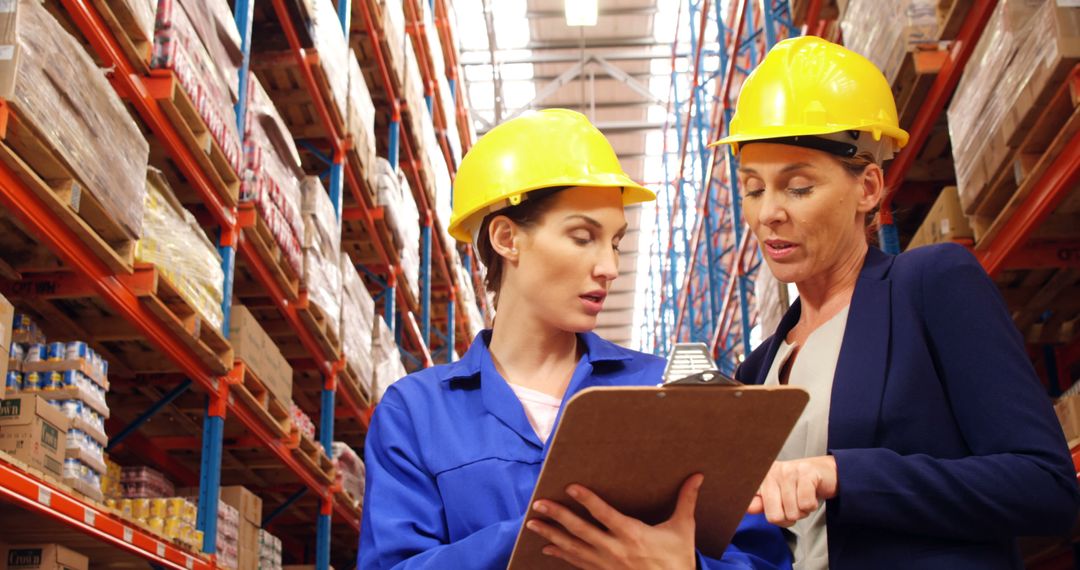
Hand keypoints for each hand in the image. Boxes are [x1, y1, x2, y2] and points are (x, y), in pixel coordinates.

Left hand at [524, 474, 703, 569]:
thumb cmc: (678, 559)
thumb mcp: (683, 529)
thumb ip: (686, 500)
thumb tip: (698, 476)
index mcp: (633, 534)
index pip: (604, 514)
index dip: (587, 499)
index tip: (570, 487)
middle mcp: (615, 549)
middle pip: (580, 530)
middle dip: (558, 516)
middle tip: (538, 504)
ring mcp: (606, 564)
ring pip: (573, 548)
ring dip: (551, 535)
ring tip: (532, 524)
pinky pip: (577, 563)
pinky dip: (560, 555)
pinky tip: (547, 548)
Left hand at [748, 456, 837, 526]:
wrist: (825, 473)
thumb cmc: (798, 487)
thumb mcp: (777, 495)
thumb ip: (762, 503)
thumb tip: (747, 508)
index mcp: (762, 478)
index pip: (752, 505)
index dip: (771, 516)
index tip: (779, 507)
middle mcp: (772, 472)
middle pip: (774, 516)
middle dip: (789, 518)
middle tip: (795, 506)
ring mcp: (788, 471)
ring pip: (792, 512)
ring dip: (802, 512)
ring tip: (803, 499)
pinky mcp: (806, 473)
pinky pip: (806, 505)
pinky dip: (811, 506)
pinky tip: (811, 496)